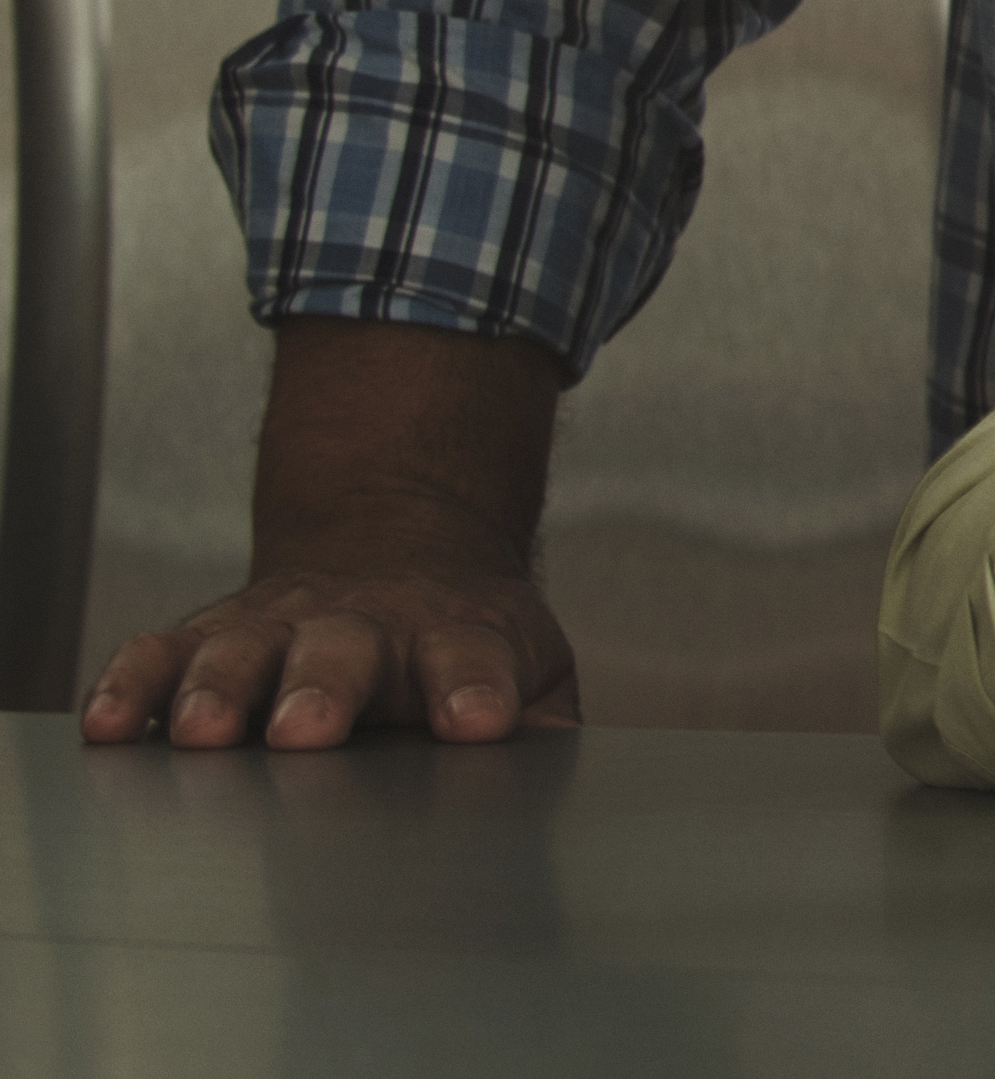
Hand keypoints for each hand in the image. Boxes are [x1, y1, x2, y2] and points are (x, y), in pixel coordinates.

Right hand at [83, 561, 578, 751]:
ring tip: (206, 733)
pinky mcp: (209, 635)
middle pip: (346, 652)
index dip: (477, 690)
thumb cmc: (464, 642)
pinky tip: (114, 724)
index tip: (479, 723)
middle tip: (311, 730)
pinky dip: (133, 685)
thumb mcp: (527, 670)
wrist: (401, 546)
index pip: (474, 660)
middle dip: (327, 689)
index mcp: (456, 637)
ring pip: (245, 651)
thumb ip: (544, 722)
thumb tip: (561, 767)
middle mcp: (366, 626)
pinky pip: (161, 654)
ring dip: (223, 690)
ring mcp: (281, 628)